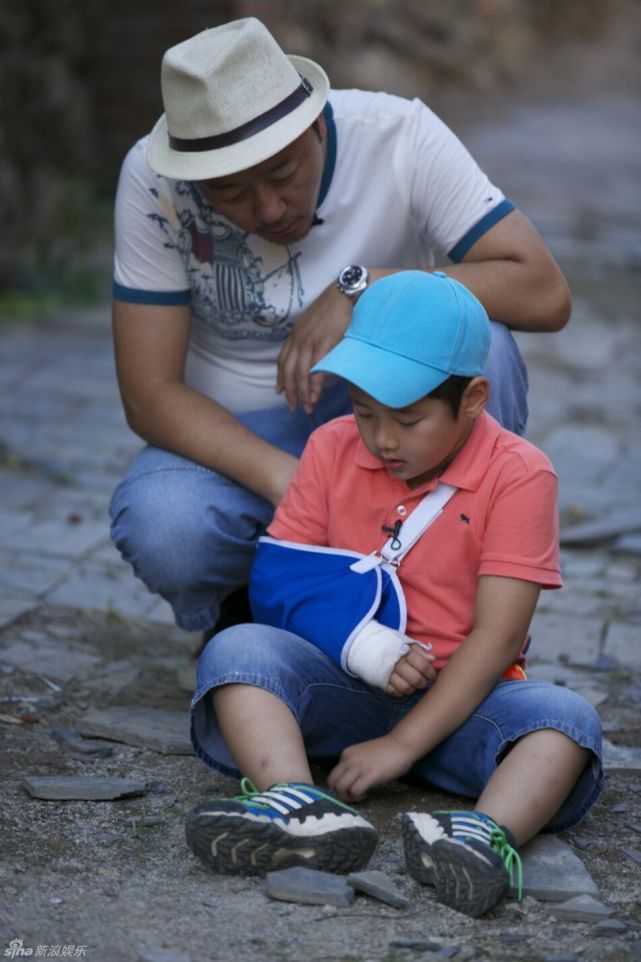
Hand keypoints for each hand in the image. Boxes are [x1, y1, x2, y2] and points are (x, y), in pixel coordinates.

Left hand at [276, 284, 351, 411]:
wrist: (346, 293)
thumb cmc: (335, 307)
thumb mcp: (315, 322)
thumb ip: (310, 337)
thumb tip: (313, 352)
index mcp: (296, 333)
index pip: (282, 360)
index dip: (281, 378)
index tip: (280, 391)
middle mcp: (299, 338)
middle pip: (288, 371)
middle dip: (290, 391)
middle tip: (293, 406)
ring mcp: (310, 341)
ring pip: (300, 373)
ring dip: (302, 393)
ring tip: (306, 407)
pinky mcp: (324, 344)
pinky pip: (316, 370)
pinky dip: (314, 386)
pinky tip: (315, 397)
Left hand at [328, 734, 416, 802]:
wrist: (401, 745)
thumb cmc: (386, 751)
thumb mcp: (363, 755)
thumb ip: (354, 765)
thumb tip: (348, 782)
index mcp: (346, 754)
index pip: (333, 775)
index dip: (339, 786)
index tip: (350, 789)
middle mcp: (349, 759)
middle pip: (332, 782)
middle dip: (339, 794)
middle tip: (351, 796)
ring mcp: (359, 767)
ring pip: (341, 788)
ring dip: (348, 797)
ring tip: (359, 796)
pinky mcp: (370, 775)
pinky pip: (355, 791)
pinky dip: (358, 797)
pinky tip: (366, 794)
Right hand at [386, 644, 435, 697]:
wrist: (374, 648)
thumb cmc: (398, 648)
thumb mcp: (409, 645)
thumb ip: (421, 651)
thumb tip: (432, 659)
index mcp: (405, 653)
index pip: (423, 666)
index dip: (431, 673)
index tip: (432, 675)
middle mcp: (397, 663)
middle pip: (416, 679)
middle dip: (423, 683)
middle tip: (423, 681)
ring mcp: (388, 673)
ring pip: (405, 688)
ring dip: (412, 689)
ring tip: (413, 685)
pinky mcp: (382, 681)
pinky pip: (394, 692)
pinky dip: (400, 692)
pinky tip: (403, 686)